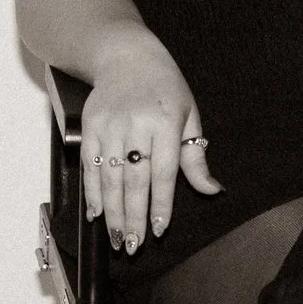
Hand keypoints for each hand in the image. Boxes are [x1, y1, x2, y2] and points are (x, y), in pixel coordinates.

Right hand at [80, 38, 221, 255]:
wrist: (126, 56)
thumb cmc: (165, 88)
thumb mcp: (189, 117)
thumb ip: (196, 158)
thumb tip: (213, 190)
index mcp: (165, 123)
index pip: (163, 172)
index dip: (160, 203)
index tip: (159, 229)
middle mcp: (135, 125)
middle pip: (133, 180)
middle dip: (133, 217)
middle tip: (133, 246)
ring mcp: (109, 126)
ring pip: (109, 178)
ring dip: (112, 212)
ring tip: (117, 238)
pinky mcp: (89, 127)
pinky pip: (89, 167)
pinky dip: (92, 192)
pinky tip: (96, 213)